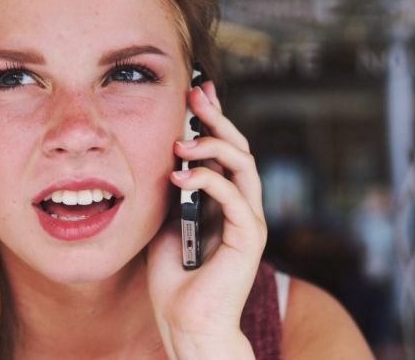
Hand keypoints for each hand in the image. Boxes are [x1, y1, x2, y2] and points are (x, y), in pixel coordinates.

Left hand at [146, 81, 266, 359]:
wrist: (184, 322)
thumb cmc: (173, 278)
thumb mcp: (166, 221)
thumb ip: (173, 192)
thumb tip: (167, 158)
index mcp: (223, 201)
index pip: (223, 151)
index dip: (212, 120)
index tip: (194, 92)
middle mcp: (240, 205)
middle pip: (238, 148)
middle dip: (217, 118)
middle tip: (195, 95)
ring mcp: (248, 220)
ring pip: (244, 164)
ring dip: (214, 145)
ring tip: (182, 142)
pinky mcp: (248, 236)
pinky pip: (234, 196)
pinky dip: (208, 180)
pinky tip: (179, 175)